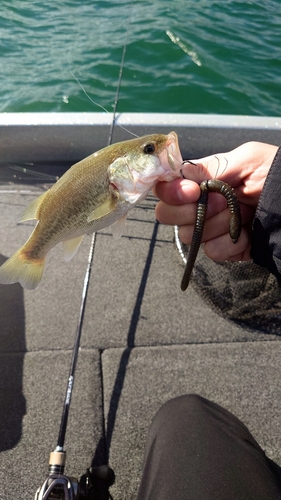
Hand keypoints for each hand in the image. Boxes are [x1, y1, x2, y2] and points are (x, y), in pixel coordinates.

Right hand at [154, 141, 277, 261]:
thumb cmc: (277, 177)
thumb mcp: (248, 160)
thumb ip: (211, 167)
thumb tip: (181, 174)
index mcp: (203, 181)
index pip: (166, 188)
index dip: (171, 192)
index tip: (192, 192)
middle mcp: (201, 205)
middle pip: (167, 215)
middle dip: (191, 211)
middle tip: (222, 204)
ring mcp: (211, 229)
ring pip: (188, 235)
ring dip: (217, 225)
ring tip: (243, 215)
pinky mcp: (225, 249)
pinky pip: (212, 251)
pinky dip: (231, 243)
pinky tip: (247, 234)